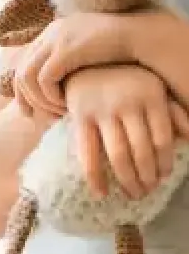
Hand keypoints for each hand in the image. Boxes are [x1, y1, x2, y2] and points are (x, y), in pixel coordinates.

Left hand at [14, 12, 130, 116]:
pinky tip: (66, 105)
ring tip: (58, 113)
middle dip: (24, 98)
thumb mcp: (86, 54)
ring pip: (27, 76)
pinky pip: (44, 79)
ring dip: (39, 100)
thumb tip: (59, 87)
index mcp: (53, 32)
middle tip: (34, 118)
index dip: (24, 89)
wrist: (137, 37)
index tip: (31, 110)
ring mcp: (55, 39)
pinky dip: (51, 96)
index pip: (24, 62)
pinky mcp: (64, 50)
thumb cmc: (118, 51)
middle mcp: (49, 33)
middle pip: (20, 69)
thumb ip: (70, 64)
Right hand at [66, 64, 188, 200]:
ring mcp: (103, 108)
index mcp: (150, 93)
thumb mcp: (151, 86)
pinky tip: (101, 192)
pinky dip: (94, 176)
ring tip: (133, 193)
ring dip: (128, 181)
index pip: (163, 139)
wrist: (83, 60)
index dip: (165, 163)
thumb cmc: (123, 78)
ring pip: (119, 155)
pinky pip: (88, 152)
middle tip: (148, 190)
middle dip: (147, 178)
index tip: (163, 176)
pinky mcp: (81, 115)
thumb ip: (172, 110)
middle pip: (142, 151)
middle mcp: (128, 101)